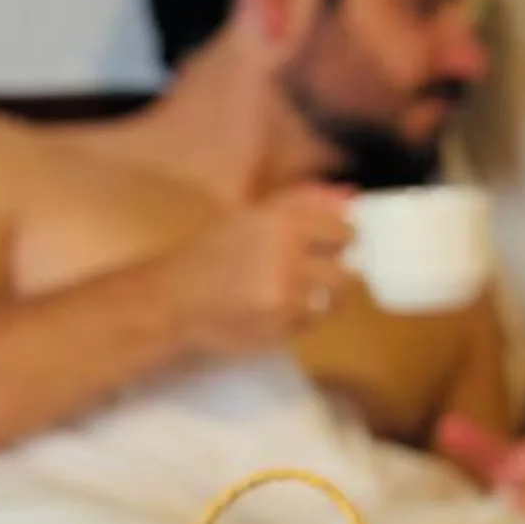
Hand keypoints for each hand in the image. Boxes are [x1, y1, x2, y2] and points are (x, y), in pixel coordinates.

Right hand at [176, 185, 356, 355]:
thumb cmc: (211, 253)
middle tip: (315, 275)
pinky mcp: (279, 327)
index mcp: (281, 221)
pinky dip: (299, 319)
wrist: (174, 300)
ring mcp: (285, 295)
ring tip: (294, 294)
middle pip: (346, 271)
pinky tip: (274, 311)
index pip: (344, 231)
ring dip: (320, 299)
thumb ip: (303, 203)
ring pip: (332, 301)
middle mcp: (287, 255)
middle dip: (335, 274)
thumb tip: (350, 196)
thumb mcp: (252, 216)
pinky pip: (310, 324)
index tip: (332, 246)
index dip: (340, 240)